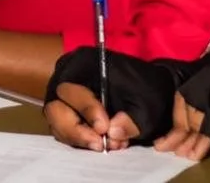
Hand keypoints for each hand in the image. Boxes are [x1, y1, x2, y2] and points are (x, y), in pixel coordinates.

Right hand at [45, 47, 203, 150]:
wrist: (153, 91)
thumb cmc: (147, 91)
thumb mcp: (147, 106)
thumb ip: (132, 120)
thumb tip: (112, 133)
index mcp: (82, 63)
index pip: (71, 89)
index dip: (86, 110)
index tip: (104, 128)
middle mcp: (67, 77)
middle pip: (56, 108)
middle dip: (76, 130)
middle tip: (100, 144)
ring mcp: (65, 95)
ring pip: (58, 122)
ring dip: (79, 138)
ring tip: (107, 145)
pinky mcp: (68, 111)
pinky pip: (64, 129)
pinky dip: (81, 139)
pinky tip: (103, 143)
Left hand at [154, 45, 209, 176]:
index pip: (198, 88)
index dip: (186, 112)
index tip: (175, 130)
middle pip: (191, 98)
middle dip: (179, 125)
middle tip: (167, 146)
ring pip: (196, 111)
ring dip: (186, 136)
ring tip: (178, 154)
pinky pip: (209, 123)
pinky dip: (203, 141)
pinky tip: (194, 155)